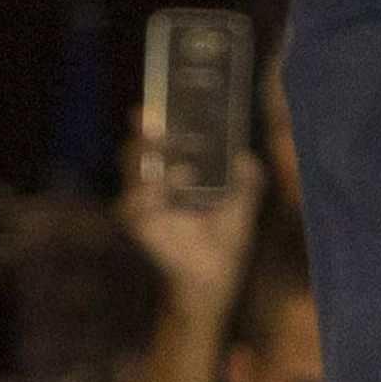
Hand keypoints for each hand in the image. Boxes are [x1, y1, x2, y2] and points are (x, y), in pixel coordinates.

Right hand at [118, 111, 264, 316]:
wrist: (217, 276)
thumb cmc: (225, 239)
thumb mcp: (242, 202)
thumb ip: (248, 178)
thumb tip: (246, 157)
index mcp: (173, 177)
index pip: (154, 144)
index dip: (148, 124)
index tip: (149, 105)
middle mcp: (154, 188)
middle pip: (134, 152)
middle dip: (141, 134)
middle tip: (152, 120)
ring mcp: (144, 206)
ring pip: (132, 171)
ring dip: (147, 154)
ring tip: (169, 145)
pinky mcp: (141, 226)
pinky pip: (136, 203)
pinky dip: (157, 188)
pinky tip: (182, 177)